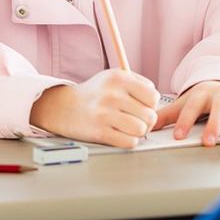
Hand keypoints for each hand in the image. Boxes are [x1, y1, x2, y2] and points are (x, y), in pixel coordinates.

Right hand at [30, 70, 159, 147]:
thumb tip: (156, 100)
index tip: (142, 107)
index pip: (153, 97)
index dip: (151, 105)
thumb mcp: (113, 77)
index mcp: (119, 78)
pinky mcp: (98, 132)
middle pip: (150, 115)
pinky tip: (121, 135)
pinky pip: (129, 142)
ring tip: (129, 128)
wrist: (63, 107)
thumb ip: (138, 83)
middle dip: (146, 121)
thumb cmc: (94, 94)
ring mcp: (104, 114)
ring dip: (138, 132)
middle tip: (137, 120)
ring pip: (141, 130)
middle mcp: (112, 94)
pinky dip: (129, 141)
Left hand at [154, 81, 219, 145]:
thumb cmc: (205, 97)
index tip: (178, 136)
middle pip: (218, 106)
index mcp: (202, 93)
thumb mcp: (186, 103)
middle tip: (207, 142)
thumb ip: (168, 116)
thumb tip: (147, 127)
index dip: (185, 120)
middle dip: (213, 124)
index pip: (192, 106)